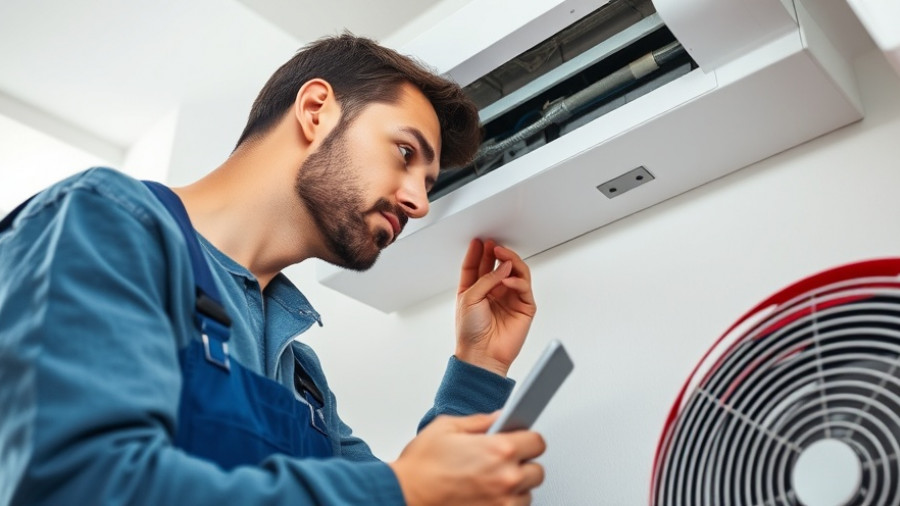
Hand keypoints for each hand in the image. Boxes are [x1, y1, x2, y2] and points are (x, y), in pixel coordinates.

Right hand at [389, 412, 545, 505]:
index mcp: (499, 450)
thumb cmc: (420, 466)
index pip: (537, 441)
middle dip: (521, 464)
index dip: (526, 438)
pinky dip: (503, 503)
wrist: (402, 495)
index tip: (519, 440)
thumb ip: (480, 421)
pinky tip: (484, 494)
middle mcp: (506, 478)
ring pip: (526, 494)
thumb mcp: (447, 427)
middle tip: (500, 461)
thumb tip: (499, 417)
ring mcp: (502, 504)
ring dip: (513, 487)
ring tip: (487, 480)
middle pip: (536, 471)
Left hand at [455, 238, 536, 375]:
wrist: (481, 354)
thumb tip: (503, 265)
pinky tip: (508, 278)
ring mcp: (509, 298)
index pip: (477, 266)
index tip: (479, 240)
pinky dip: (517, 279)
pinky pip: (524, 286)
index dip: (478, 252)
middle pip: (497, 265)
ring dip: (509, 260)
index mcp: (476, 291)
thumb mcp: (469, 298)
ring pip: (515, 272)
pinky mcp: (524, 306)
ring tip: (502, 254)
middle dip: (496, 253)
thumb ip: (486, 278)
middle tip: (493, 244)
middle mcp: (493, 293)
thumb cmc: (470, 332)